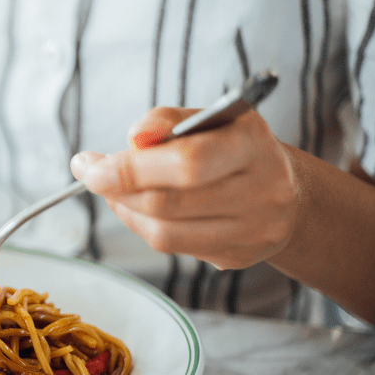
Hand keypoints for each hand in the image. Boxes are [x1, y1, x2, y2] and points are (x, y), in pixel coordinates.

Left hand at [70, 107, 300, 269]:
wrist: (285, 191)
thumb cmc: (231, 146)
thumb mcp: (206, 118)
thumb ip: (166, 120)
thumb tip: (135, 138)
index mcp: (253, 144)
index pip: (187, 163)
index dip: (131, 168)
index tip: (89, 165)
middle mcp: (262, 190)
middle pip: (168, 202)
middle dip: (118, 188)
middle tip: (90, 174)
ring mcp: (253, 230)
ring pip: (164, 232)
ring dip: (124, 209)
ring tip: (112, 189)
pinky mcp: (237, 256)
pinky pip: (172, 246)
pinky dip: (141, 225)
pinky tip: (134, 207)